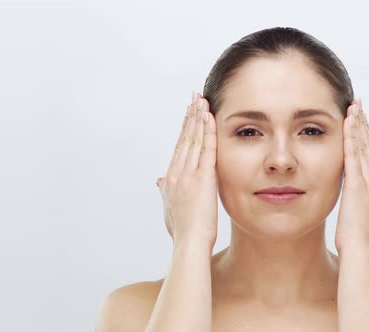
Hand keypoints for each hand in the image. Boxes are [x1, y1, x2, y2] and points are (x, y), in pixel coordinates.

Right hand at [155, 92, 217, 248]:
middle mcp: (177, 172)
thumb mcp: (169, 208)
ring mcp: (188, 174)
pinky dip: (207, 131)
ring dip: (198, 118)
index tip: (188, 113)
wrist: (188, 243)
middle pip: (184, 138)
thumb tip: (159, 181)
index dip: (184, 128)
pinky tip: (209, 117)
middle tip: (194, 97)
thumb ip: (165, 191)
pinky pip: (205, 149)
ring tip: (201, 100)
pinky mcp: (202, 178)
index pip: (179, 147)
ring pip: (193, 139)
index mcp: (171, 178)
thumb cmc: (182, 231)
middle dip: (190, 116)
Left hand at [334, 98, 368, 255]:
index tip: (363, 122)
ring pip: (363, 146)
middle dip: (364, 123)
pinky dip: (351, 137)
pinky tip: (348, 122)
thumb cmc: (368, 241)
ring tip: (354, 106)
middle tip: (359, 104)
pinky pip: (353, 155)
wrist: (361, 252)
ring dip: (358, 124)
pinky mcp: (357, 184)